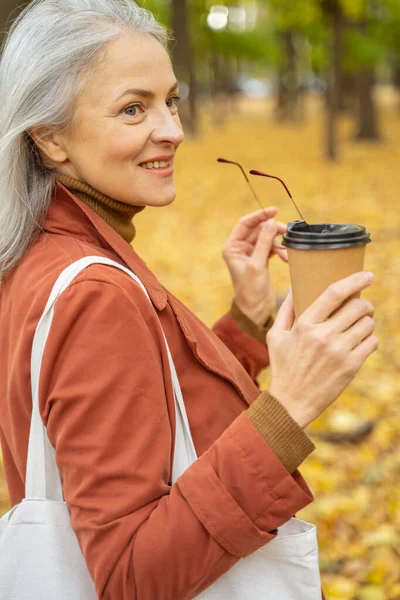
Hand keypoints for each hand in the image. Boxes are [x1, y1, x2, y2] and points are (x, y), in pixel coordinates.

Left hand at [222, 207, 286, 327]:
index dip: (259, 215)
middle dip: (273, 231)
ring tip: (287, 252)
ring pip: (267, 238)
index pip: (245, 224)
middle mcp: (240, 249)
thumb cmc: (250, 291)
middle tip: (287, 234)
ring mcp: (251, 254)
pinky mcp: (261, 260)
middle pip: (259, 230)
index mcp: (232, 247)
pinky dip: (280, 250)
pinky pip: (272, 247)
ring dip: (279, 243)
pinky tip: (286, 257)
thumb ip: (264, 243)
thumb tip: (271, 222)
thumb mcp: (257, 265)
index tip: (274, 210)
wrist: (255, 310)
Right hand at [267, 272, 377, 428]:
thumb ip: (286, 309)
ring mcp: (339, 352)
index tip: (367, 275)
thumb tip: (296, 286)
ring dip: (366, 322)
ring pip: (368, 324)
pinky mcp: (350, 366)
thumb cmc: (282, 366)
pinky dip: (370, 340)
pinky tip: (360, 343)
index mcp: (304, 325)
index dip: (354, 280)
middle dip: (364, 304)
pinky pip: (372, 342)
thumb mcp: (275, 335)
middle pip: (357, 307)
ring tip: (358, 327)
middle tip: (362, 308)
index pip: (334, 293)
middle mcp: (323, 336)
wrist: (291, 402)